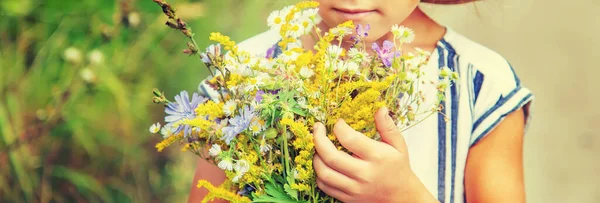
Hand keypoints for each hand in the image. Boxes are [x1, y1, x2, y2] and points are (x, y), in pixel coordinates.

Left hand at [313, 107, 437, 202]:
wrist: (401, 196)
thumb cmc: (398, 167)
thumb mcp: (398, 145)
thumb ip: (388, 126)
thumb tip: (380, 108)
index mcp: (377, 157)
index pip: (349, 139)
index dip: (339, 127)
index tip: (338, 122)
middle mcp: (364, 174)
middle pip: (331, 157)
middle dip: (318, 139)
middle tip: (317, 128)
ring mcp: (354, 188)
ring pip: (324, 173)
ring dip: (316, 157)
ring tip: (318, 146)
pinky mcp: (348, 198)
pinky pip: (325, 186)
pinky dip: (319, 174)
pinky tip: (322, 163)